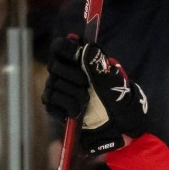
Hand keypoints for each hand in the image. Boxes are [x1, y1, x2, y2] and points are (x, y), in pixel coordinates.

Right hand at [42, 37, 147, 154]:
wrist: (116, 123)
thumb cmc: (115, 98)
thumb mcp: (110, 79)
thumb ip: (96, 63)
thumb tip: (85, 47)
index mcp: (77, 60)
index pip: (60, 46)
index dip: (65, 49)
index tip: (76, 56)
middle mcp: (63, 72)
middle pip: (55, 66)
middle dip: (74, 76)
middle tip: (87, 85)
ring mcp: (56, 87)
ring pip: (54, 84)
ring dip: (75, 94)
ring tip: (88, 102)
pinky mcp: (53, 104)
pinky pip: (52, 100)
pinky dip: (68, 106)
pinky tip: (78, 111)